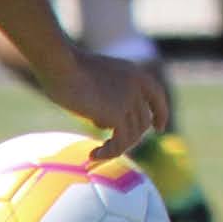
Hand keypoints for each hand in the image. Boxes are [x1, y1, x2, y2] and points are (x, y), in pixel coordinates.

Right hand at [35, 48, 169, 159]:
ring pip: (133, 134)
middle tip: (112, 146)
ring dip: (116, 148)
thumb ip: (106, 97)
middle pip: (143, 121)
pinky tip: (92, 155)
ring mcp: (130, 99)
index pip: (157, 96)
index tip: (158, 128)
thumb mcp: (95, 80)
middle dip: (131, 136)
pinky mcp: (118, 113)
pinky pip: (121, 141)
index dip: (160, 113)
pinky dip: (109, 152)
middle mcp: (137, 86)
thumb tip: (104, 123)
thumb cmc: (66, 71)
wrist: (61, 66)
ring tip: (97, 154)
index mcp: (135, 74)